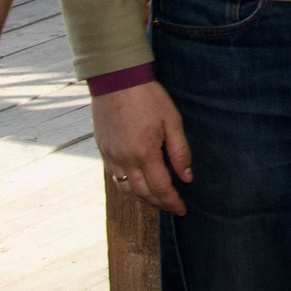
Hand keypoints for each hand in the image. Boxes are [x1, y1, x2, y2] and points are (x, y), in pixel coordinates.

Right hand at [92, 80, 192, 214]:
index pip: (161, 188)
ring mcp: (111, 157)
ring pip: (127, 189)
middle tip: (173, 208)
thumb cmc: (148, 97)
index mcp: (145, 153)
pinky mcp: (103, 151)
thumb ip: (180, 151)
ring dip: (143, 199)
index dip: (172, 202)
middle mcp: (125, 160)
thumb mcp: (172, 120)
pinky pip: (115, 178)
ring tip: (158, 201)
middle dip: (159, 204)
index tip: (182, 210)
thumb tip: (187, 177)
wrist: (117, 81)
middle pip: (143, 193)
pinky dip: (128, 187)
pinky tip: (138, 185)